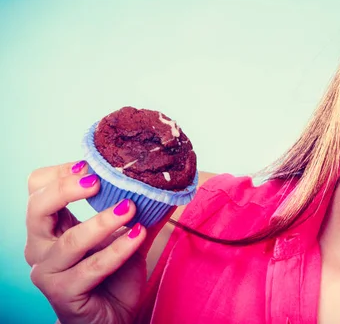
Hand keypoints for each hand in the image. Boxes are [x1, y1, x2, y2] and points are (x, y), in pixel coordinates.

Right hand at [25, 161, 163, 323]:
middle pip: (37, 207)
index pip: (37, 189)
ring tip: (130, 207)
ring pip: (69, 241)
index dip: (60, 173)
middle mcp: (40, 247)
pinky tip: (138, 235)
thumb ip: (141, 211)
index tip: (90, 164)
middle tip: (97, 180)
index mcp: (50, 226)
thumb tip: (168, 183)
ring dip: (102, 222)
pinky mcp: (63, 293)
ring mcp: (48, 272)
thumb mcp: (126, 236)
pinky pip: (92, 268)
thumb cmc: (112, 275)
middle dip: (66, 189)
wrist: (111, 318)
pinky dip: (117, 249)